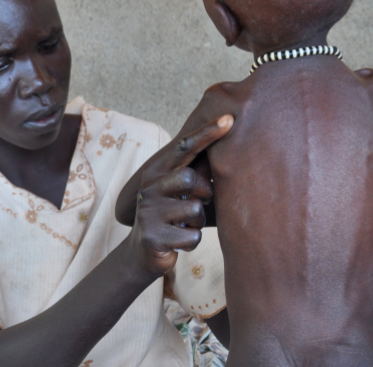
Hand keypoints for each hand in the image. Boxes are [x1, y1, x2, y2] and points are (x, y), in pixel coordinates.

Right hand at [126, 115, 233, 278]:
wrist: (143, 253)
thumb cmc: (173, 216)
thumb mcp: (181, 192)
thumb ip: (196, 173)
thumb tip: (230, 152)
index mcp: (157, 171)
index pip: (185, 147)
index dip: (207, 133)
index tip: (229, 119)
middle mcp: (148, 187)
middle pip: (190, 178)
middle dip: (203, 193)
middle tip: (198, 202)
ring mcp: (148, 212)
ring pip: (194, 209)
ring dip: (198, 221)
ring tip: (185, 225)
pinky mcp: (153, 237)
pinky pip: (192, 237)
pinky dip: (192, 242)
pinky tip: (179, 242)